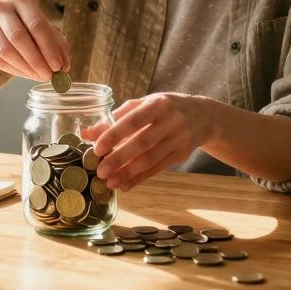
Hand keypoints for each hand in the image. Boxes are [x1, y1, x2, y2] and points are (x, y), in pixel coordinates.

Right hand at [0, 0, 70, 81]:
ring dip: (26, 68)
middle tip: (50, 76)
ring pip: (6, 51)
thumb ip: (57, 45)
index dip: (49, 47)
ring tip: (40, 76)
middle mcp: (0, 7)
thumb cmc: (26, 26)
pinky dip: (15, 71)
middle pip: (19, 37)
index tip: (59, 66)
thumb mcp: (44, 29)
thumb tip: (64, 67)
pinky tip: (27, 75)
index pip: (37, 24)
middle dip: (37, 59)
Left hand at [82, 93, 215, 191]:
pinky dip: (140, 178)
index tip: (97, 148)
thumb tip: (87, 133)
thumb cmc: (165, 108)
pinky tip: (124, 185)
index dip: (115, 134)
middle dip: (119, 158)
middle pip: (142, 143)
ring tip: (109, 182)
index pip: (134, 120)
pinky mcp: (181, 156)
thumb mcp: (145, 104)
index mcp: (158, 104)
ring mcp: (178, 140)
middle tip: (100, 171)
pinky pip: (157, 169)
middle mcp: (171, 122)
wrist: (203, 116)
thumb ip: (117, 116)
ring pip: (150, 160)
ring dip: (128, 173)